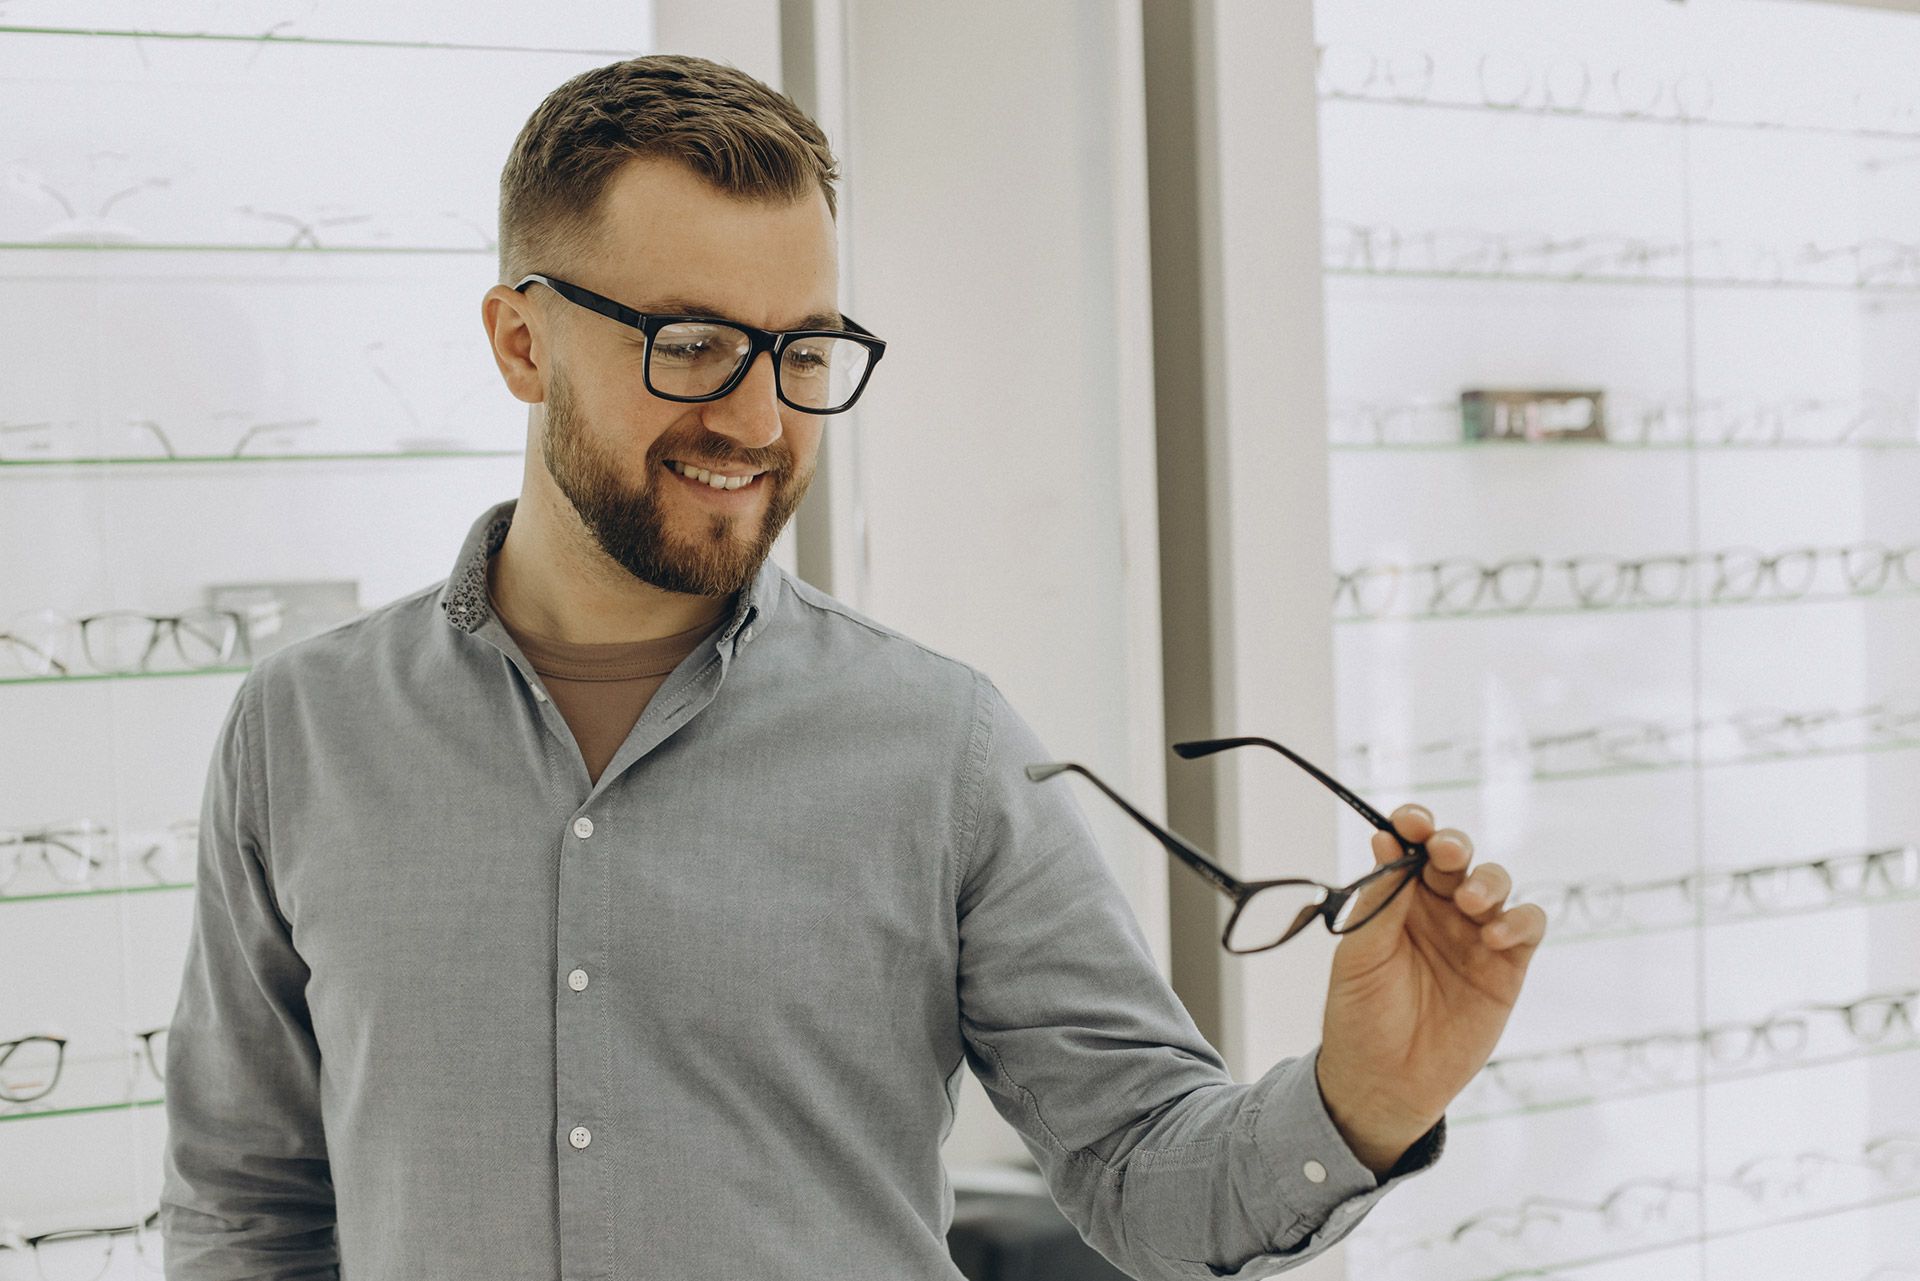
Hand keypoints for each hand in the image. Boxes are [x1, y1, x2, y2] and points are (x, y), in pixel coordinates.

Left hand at [1313, 805, 1546, 1174]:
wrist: (1383, 1083)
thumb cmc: (1360, 1016)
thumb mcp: (1359, 955)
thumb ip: (1380, 900)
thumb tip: (1385, 840)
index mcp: (1397, 898)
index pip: (1411, 847)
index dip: (1415, 826)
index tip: (1410, 821)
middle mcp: (1438, 909)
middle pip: (1457, 856)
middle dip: (1454, 845)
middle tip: (1444, 854)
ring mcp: (1474, 935)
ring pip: (1496, 883)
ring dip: (1488, 880)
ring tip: (1471, 902)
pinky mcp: (1506, 967)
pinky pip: (1527, 926)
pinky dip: (1519, 921)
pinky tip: (1495, 936)